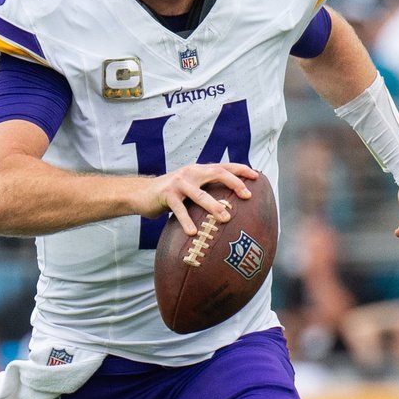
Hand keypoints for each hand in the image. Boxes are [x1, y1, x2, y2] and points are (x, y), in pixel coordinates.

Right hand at [136, 162, 257, 237]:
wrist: (141, 193)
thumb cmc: (171, 195)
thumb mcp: (190, 188)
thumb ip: (206, 191)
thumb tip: (230, 206)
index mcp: (199, 170)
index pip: (224, 166)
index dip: (240, 170)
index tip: (257, 176)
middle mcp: (191, 172)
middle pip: (216, 173)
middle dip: (234, 183)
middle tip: (247, 196)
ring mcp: (178, 183)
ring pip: (200, 193)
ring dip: (214, 206)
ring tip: (225, 218)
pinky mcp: (167, 195)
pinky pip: (179, 209)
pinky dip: (186, 221)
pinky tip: (193, 233)